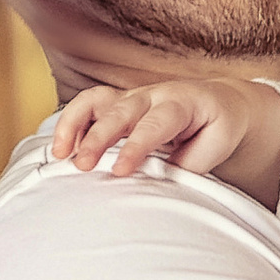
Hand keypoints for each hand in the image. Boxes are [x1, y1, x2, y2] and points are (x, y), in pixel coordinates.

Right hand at [52, 76, 262, 181]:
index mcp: (182, 103)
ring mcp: (132, 97)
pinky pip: (88, 106)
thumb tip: (153, 183)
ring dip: (74, 124)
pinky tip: (61, 150)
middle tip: (82, 166)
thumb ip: (183, 167)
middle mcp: (153, 95)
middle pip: (120, 110)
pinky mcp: (117, 104)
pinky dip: (71, 124)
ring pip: (96, 100)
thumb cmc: (216, 130)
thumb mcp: (211, 151)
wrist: (220, 104)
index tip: (119, 171)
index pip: (155, 124)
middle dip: (99, 137)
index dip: (136, 146)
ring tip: (59, 154)